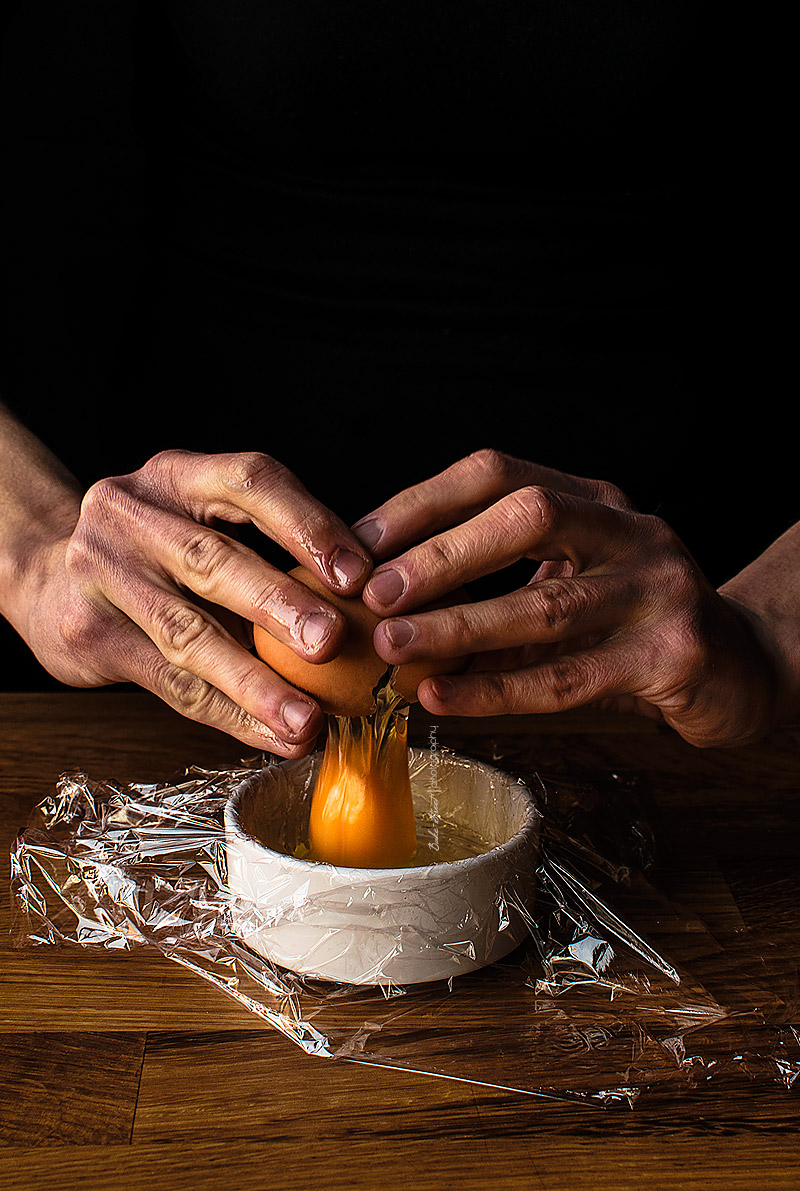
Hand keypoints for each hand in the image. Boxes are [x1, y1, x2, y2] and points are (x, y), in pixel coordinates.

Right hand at [20, 449, 371, 755]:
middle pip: (212, 557)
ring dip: (255, 682)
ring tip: (307, 720)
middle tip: (332, 641)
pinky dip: (230, 714)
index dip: (306, 523)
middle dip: (277, 603)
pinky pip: (170, 683)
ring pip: (187, 633)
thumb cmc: (156, 551)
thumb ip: (269, 547)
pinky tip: (274, 736)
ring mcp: (102, 573)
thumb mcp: (200, 520)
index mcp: (178, 475)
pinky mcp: (88, 634)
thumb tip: (373, 598)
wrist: (45, 575)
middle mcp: (132, 514)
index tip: (357, 572)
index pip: (249, 481)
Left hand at [354, 449, 785, 747]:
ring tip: (391, 647)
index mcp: (594, 500)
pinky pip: (569, 677)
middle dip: (441, 555)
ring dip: (459, 627)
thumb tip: (382, 606)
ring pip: (546, 604)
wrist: (737, 668)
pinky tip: (443, 699)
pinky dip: (497, 691)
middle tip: (374, 593)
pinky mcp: (672, 655)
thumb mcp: (567, 583)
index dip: (423, 503)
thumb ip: (492, 585)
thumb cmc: (628, 625)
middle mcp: (630, 530)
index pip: (498, 474)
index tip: (357, 540)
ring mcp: (657, 588)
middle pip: (526, 517)